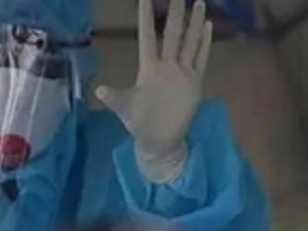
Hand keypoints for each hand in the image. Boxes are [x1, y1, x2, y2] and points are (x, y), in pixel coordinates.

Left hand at [95, 0, 211, 183]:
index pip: (148, 36)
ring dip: (195, 23)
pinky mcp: (195, 82)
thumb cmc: (139, 122)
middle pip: (173, 34)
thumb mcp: (124, 108)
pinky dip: (205, 43)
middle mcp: (166, 65)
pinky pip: (201, 59)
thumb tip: (98, 90)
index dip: (146, 18)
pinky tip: (209, 27)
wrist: (159, 140)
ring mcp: (182, 72)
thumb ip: (114, 97)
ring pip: (190, 42)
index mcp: (148, 68)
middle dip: (176, 14)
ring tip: (199, 2)